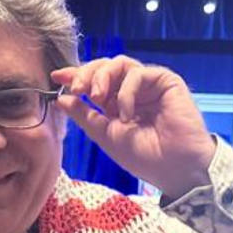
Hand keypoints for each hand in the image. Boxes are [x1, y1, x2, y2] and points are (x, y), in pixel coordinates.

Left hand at [52, 56, 214, 196]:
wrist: (176, 168)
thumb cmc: (145, 157)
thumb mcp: (105, 136)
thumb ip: (84, 116)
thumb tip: (61, 99)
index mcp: (117, 103)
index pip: (94, 81)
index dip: (75, 75)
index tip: (56, 76)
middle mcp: (132, 90)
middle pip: (104, 67)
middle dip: (86, 74)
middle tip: (76, 88)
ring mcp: (148, 85)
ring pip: (119, 64)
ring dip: (102, 77)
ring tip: (97, 97)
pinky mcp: (165, 81)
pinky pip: (138, 73)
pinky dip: (126, 92)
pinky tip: (126, 113)